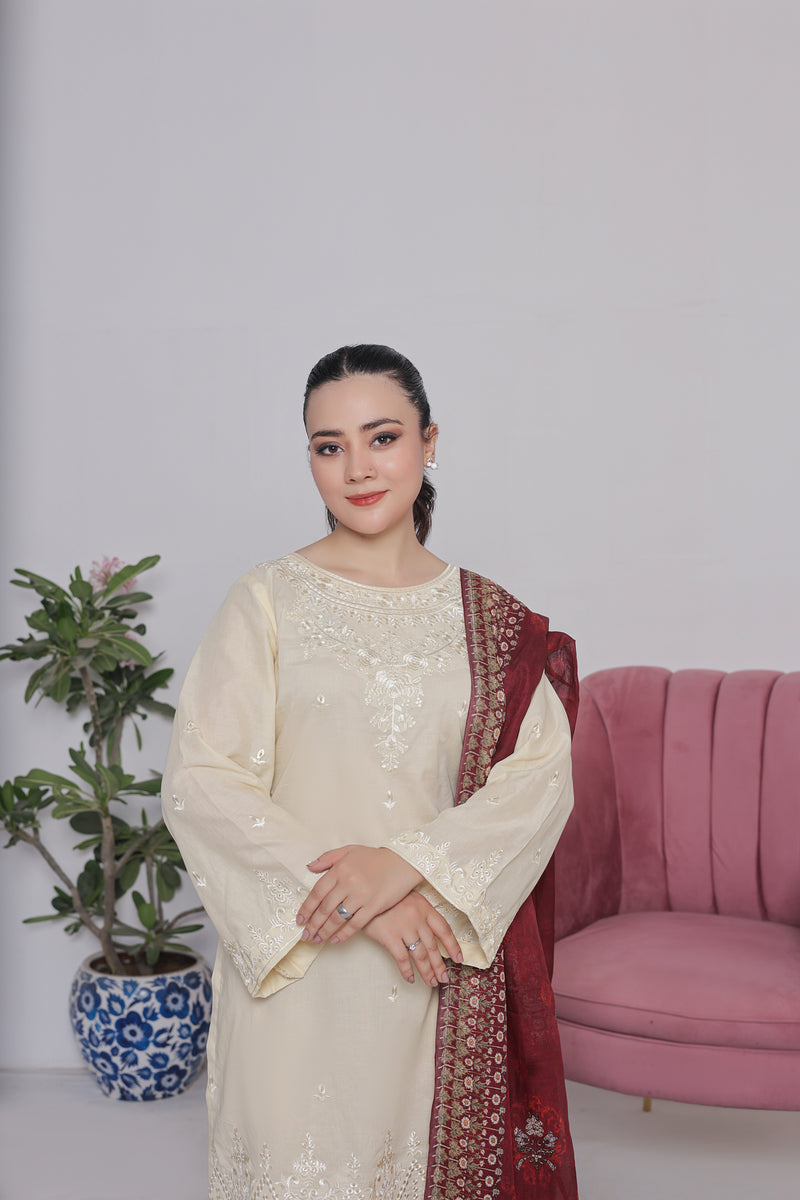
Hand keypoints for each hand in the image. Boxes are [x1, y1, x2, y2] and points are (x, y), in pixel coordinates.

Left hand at [296, 845, 422, 945]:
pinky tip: (334, 941)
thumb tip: (309, 867)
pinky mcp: (374, 906)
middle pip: (325, 908)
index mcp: (340, 869)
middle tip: (305, 936)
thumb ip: (327, 858)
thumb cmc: (375, 857)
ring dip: (324, 932)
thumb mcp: (350, 850)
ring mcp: (361, 895)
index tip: (300, 920)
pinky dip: (343, 935)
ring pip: (337, 919)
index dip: (306, 908)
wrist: (403, 861)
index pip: (317, 892)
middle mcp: (348, 883)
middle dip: (313, 925)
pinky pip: (355, 924)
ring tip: (316, 940)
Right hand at [362, 892, 463, 985]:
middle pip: (433, 946)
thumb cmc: (386, 896)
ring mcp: (404, 928)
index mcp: (424, 908)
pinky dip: (407, 971)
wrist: (364, 893)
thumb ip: (420, 912)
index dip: (453, 945)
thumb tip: (430, 932)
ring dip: (427, 971)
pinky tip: (411, 979)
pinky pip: (402, 958)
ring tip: (431, 982)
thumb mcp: (407, 897)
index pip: (444, 929)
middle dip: (439, 965)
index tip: (459, 958)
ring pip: (420, 955)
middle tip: (444, 978)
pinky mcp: (389, 936)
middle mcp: (417, 919)